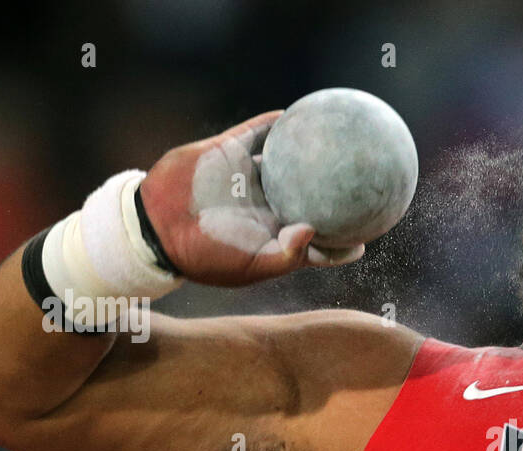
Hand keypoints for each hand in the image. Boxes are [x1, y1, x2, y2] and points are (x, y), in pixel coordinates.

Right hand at [138, 111, 363, 286]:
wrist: (157, 227)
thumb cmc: (205, 256)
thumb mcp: (250, 266)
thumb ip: (287, 255)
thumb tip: (315, 231)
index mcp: (274, 236)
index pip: (316, 243)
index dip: (340, 242)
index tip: (365, 238)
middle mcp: (266, 207)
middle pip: (308, 196)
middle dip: (333, 191)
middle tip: (364, 181)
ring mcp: (248, 179)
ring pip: (287, 161)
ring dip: (308, 149)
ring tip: (336, 134)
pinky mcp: (229, 153)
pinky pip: (257, 132)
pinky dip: (276, 123)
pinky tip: (297, 112)